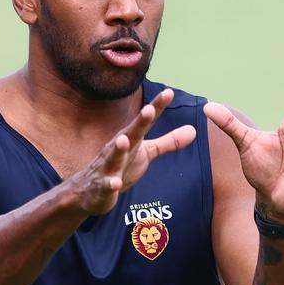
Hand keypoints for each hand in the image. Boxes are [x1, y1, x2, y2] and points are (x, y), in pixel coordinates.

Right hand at [68, 89, 196, 214]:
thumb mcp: (146, 152)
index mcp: (131, 139)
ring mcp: (109, 167)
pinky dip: (110, 184)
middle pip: (130, 134)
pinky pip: (106, 185)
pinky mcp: (102, 187)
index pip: (145, 121)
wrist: (89, 192)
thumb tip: (194, 130)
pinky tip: (115, 183)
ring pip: (114, 157)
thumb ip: (169, 142)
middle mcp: (119, 148)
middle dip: (139, 122)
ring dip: (118, 149)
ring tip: (123, 140)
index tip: (169, 93)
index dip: (157, 107)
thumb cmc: (122, 166)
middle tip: (149, 109)